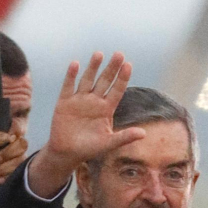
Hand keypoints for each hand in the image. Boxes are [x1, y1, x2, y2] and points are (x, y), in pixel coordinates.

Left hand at [0, 130, 27, 207]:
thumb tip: (10, 136)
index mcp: (5, 146)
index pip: (17, 134)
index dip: (10, 138)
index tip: (0, 146)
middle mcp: (15, 155)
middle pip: (22, 144)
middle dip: (7, 154)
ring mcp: (20, 168)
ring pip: (22, 159)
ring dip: (4, 168)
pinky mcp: (24, 181)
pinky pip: (23, 172)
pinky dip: (9, 176)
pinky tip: (0, 182)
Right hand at [27, 52, 145, 197]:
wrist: (67, 153)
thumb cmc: (90, 149)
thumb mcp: (108, 143)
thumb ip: (124, 137)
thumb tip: (144, 133)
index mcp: (106, 109)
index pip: (117, 90)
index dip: (122, 78)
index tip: (128, 65)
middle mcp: (94, 101)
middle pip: (104, 81)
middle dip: (111, 68)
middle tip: (119, 54)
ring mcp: (79, 100)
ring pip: (87, 80)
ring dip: (93, 68)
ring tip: (99, 54)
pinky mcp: (64, 102)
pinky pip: (68, 86)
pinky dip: (71, 76)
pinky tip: (75, 64)